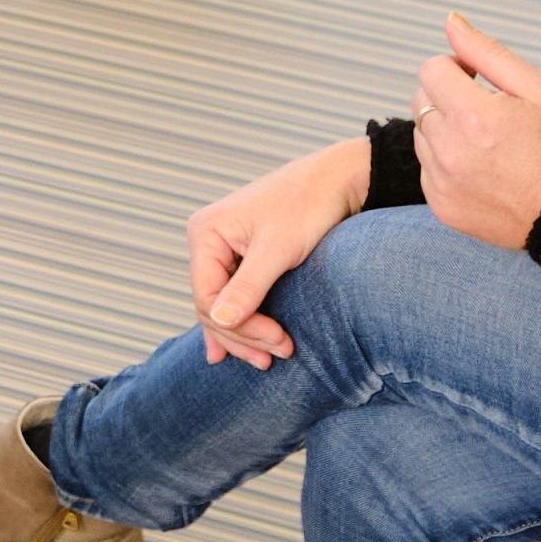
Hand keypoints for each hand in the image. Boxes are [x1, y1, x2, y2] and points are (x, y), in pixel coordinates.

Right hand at [183, 135, 371, 369]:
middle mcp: (207, 241)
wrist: (335, 182)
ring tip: (268, 359)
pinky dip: (239, 322)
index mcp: (205, 233)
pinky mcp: (241, 257)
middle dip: (243, 335)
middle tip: (279, 354)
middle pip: (212, 305)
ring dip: (244, 335)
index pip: (206, 297)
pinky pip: (232, 296)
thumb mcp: (277, 249)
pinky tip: (227, 351)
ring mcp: (222, 250)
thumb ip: (247, 287)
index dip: (238, 327)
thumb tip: (219, 321)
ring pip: (222, 305)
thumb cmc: (306, 206)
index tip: (276, 340)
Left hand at [410, 15, 540, 253]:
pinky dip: (446, 162)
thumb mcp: (538, 88)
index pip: (432, 70)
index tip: (477, 79)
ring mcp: (442, 181)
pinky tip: (481, 167)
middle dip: (447, 95)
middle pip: (421, 100)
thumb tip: (451, 22)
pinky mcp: (441, 204)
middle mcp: (450, 150)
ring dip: (444, 129)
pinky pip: (427, 169)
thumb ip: (487, 52)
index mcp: (474, 116)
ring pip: (421, 134)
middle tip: (484, 109)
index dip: (456, 68)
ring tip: (486, 141)